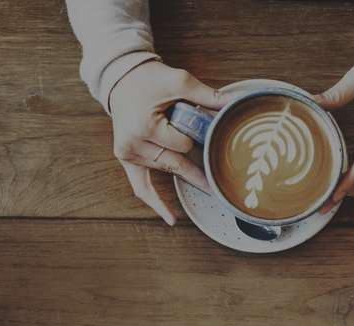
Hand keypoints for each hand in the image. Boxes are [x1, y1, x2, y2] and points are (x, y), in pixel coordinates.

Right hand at [107, 61, 224, 224]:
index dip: (195, 138)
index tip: (206, 132)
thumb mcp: (178, 81)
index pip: (182, 144)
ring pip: (165, 170)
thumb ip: (205, 94)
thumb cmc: (148, 79)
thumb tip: (233, 103)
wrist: (120, 78)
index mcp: (145, 128)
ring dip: (182, 170)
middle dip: (198, 168)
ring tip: (207, 183)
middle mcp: (133, 144)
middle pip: (175, 163)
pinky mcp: (125, 157)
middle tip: (222, 185)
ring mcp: (128, 153)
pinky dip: (156, 202)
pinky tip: (172, 218)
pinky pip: (140, 186)